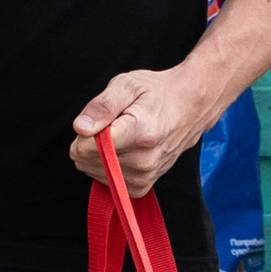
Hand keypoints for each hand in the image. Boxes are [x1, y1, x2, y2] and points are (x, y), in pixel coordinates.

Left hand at [71, 63, 203, 194]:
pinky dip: (107, 166)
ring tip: (122, 135)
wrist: (190, 108)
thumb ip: (103, 105)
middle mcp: (144, 159)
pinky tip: (123, 150)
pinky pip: (106, 180)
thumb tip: (80, 127)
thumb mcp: (128, 84)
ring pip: (92, 170)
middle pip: (87, 160)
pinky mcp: (142, 187)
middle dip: (91, 140)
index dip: (85, 130)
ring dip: (99, 154)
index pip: (88, 146)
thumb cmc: (156, 93)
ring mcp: (145, 176)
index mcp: (140, 132)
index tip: (101, 118)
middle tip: (114, 124)